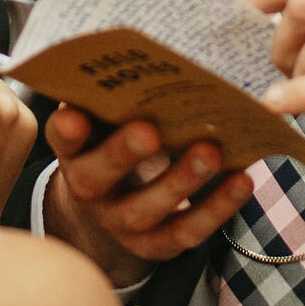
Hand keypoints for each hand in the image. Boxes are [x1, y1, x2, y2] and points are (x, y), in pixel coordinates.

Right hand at [43, 108, 251, 283]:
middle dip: (122, 153)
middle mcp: (90, 190)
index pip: (63, 139)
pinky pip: (186, 232)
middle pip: (96, 178)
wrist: (122, 200)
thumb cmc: (125, 138)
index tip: (76, 115)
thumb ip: (122, 96)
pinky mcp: (156, 245)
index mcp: (75, 150)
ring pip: (144, 209)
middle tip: (149, 130)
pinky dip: (217, 207)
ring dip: (180, 181)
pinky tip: (242, 179)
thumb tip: (155, 60)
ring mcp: (121, 223)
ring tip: (211, 152)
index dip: (67, 130)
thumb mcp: (116, 118)